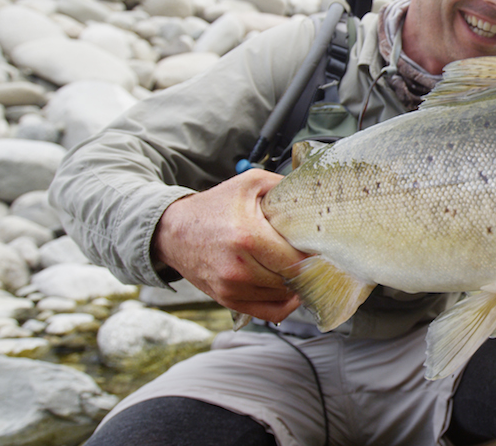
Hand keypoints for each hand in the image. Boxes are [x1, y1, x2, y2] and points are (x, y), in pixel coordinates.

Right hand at [153, 169, 307, 322]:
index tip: (323, 247)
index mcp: (249, 237)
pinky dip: (285, 303)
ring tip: (298, 267)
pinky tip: (290, 288)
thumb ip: (285, 187)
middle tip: (315, 257)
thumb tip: (316, 194)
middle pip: (293, 279)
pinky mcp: (228, 300)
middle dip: (308, 269)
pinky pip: (270, 312)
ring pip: (284, 296)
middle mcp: (240, 268)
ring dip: (296, 284)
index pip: (298, 260)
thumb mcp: (250, 184)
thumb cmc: (213, 207)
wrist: (172, 232)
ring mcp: (233, 288)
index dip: (315, 255)